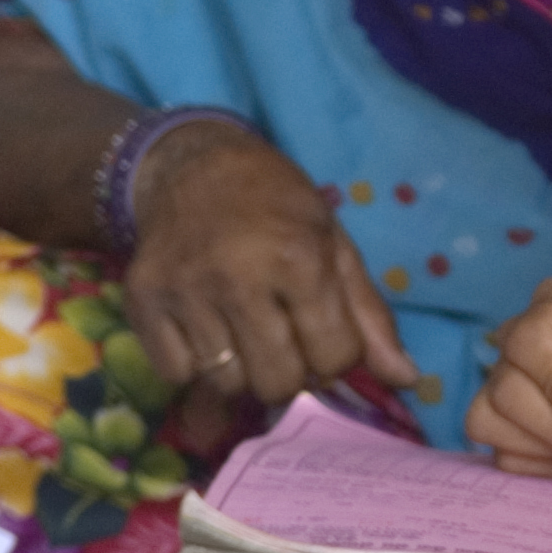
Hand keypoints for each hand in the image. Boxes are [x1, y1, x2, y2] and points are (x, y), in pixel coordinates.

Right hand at [124, 122, 416, 406]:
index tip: (324, 331)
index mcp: (300, 259)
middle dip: (290, 372)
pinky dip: (193, 366)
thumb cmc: (277, 205)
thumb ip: (369, 315)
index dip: (335, 354)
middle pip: (278, 383)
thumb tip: (408, 380)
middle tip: (283, 337)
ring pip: (225, 385)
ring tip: (243, 332)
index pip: (333, 358)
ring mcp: (186, 292)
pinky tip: (205, 330)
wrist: (193, 167)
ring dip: (241, 371)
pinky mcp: (143, 303)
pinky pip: (174, 374)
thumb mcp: (334, 244)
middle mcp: (240, 279)